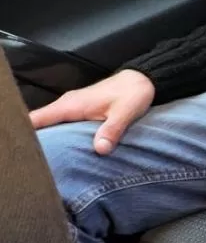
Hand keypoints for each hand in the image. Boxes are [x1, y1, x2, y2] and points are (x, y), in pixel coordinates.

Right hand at [30, 70, 154, 154]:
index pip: (37, 118)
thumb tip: (99, 150)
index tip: (27, 151)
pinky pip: (62, 123)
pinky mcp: (80, 110)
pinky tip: (63, 150)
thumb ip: (111, 130)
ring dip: (47, 139)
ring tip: (46, 160)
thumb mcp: (124, 113)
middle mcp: (67, 105)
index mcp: (71, 105)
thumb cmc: (132, 94)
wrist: (142, 80)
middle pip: (39, 123)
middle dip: (35, 140)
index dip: (27, 134)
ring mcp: (73, 107)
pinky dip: (59, 135)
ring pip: (50, 124)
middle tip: (35, 162)